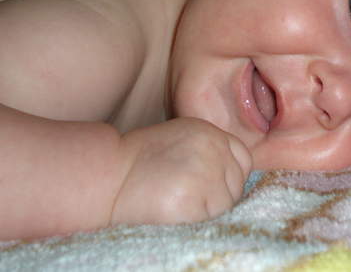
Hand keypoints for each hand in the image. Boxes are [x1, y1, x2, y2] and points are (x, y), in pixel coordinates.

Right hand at [111, 117, 251, 225]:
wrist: (105, 177)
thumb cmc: (138, 162)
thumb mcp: (179, 141)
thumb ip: (208, 151)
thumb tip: (231, 175)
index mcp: (208, 131)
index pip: (243, 158)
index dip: (230, 176)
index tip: (213, 186)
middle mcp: (211, 147)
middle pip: (236, 183)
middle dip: (219, 195)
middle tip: (188, 196)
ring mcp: (204, 172)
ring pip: (226, 204)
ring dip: (207, 211)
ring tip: (177, 202)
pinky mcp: (192, 200)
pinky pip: (210, 219)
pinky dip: (195, 221)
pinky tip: (174, 211)